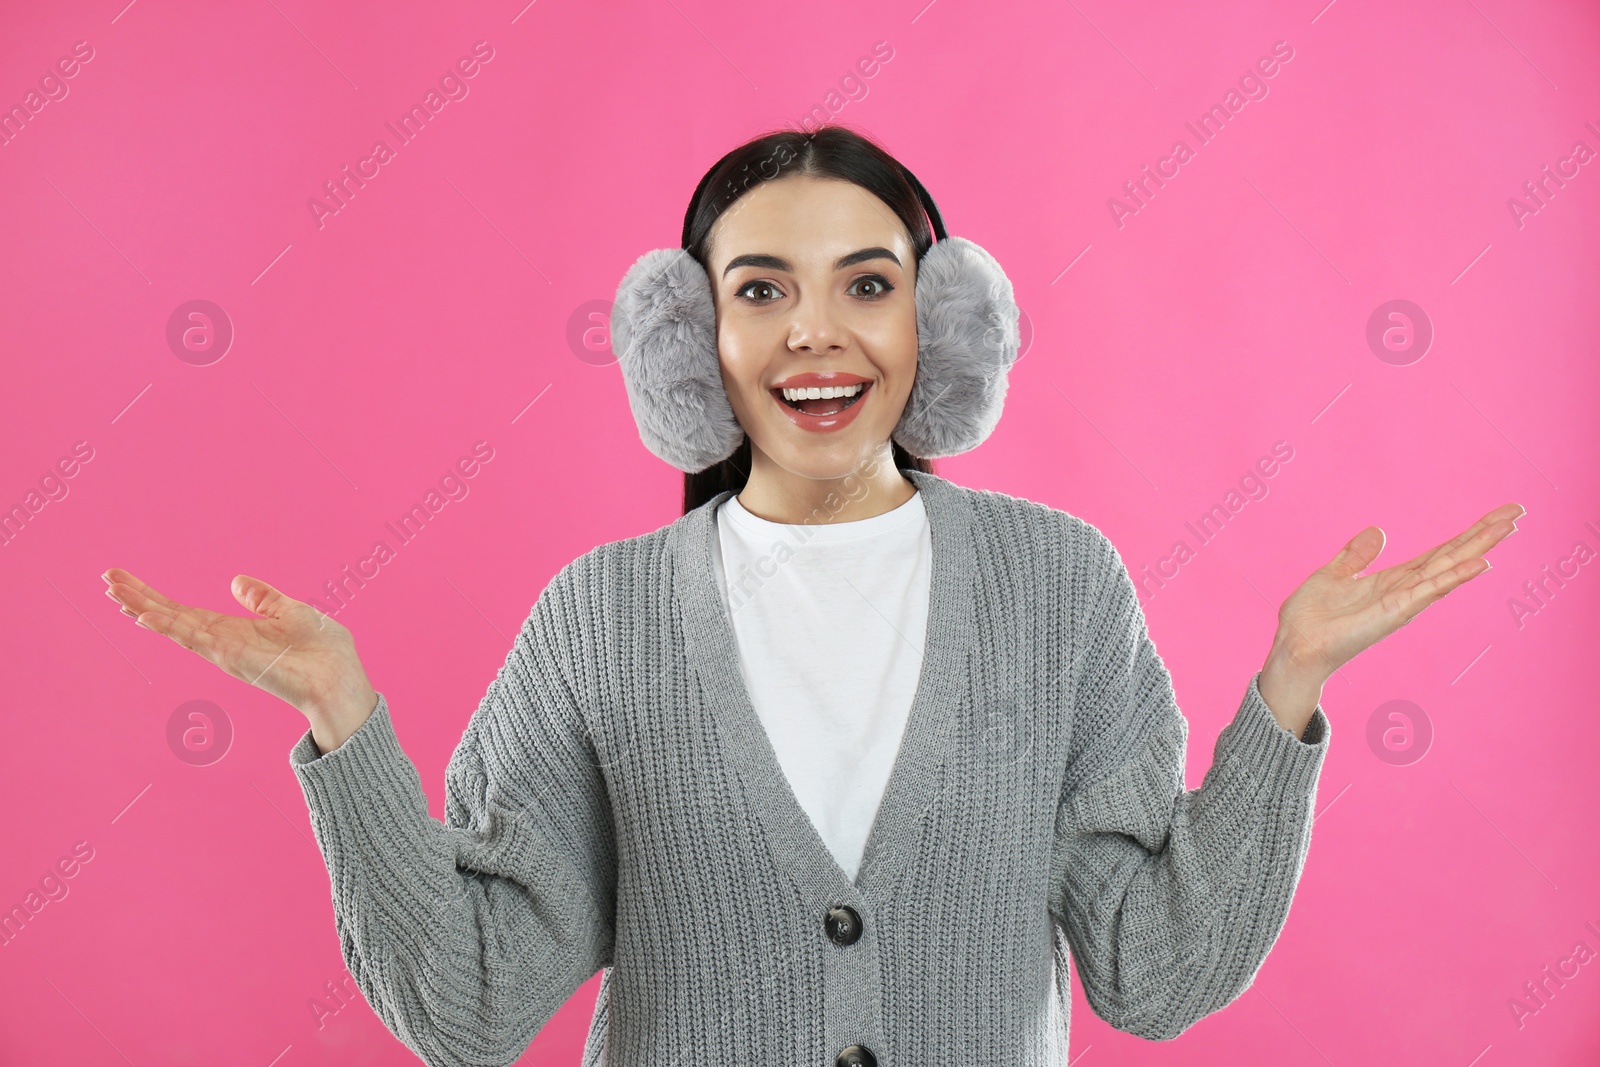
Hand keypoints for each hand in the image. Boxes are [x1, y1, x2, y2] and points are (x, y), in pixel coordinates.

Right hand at [102, 568, 377, 750]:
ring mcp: (224, 650)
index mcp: (233, 630)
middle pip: (171, 616)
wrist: (340, 679)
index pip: (184, 612)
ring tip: (114, 590)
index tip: (126, 581)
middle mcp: (222, 642)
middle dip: (139, 599)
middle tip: (107, 579)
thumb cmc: (323, 650)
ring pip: (175, 625)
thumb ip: (262, 598)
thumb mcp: (289, 611)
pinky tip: (145, 614)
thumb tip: (237, 581)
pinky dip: (170, 626)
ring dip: (144, 607)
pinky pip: (196, 638)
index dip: (155, 597)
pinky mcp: (233, 657)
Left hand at [1269, 501, 1525, 683]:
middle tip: (1517, 511)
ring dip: (1478, 547)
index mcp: (1392, 580)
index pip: (1438, 552)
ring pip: (1448, 568)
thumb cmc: (1310, 619)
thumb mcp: (1333, 575)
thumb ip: (1356, 556)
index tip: (1498, 515)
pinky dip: (1454, 576)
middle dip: (1484, 535)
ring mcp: (1402, 602)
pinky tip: (1480, 563)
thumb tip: (1378, 531)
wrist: (1293, 647)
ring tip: (1508, 526)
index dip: (1467, 534)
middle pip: (1452, 556)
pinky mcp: (1393, 613)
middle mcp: (1404, 590)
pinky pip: (1428, 590)